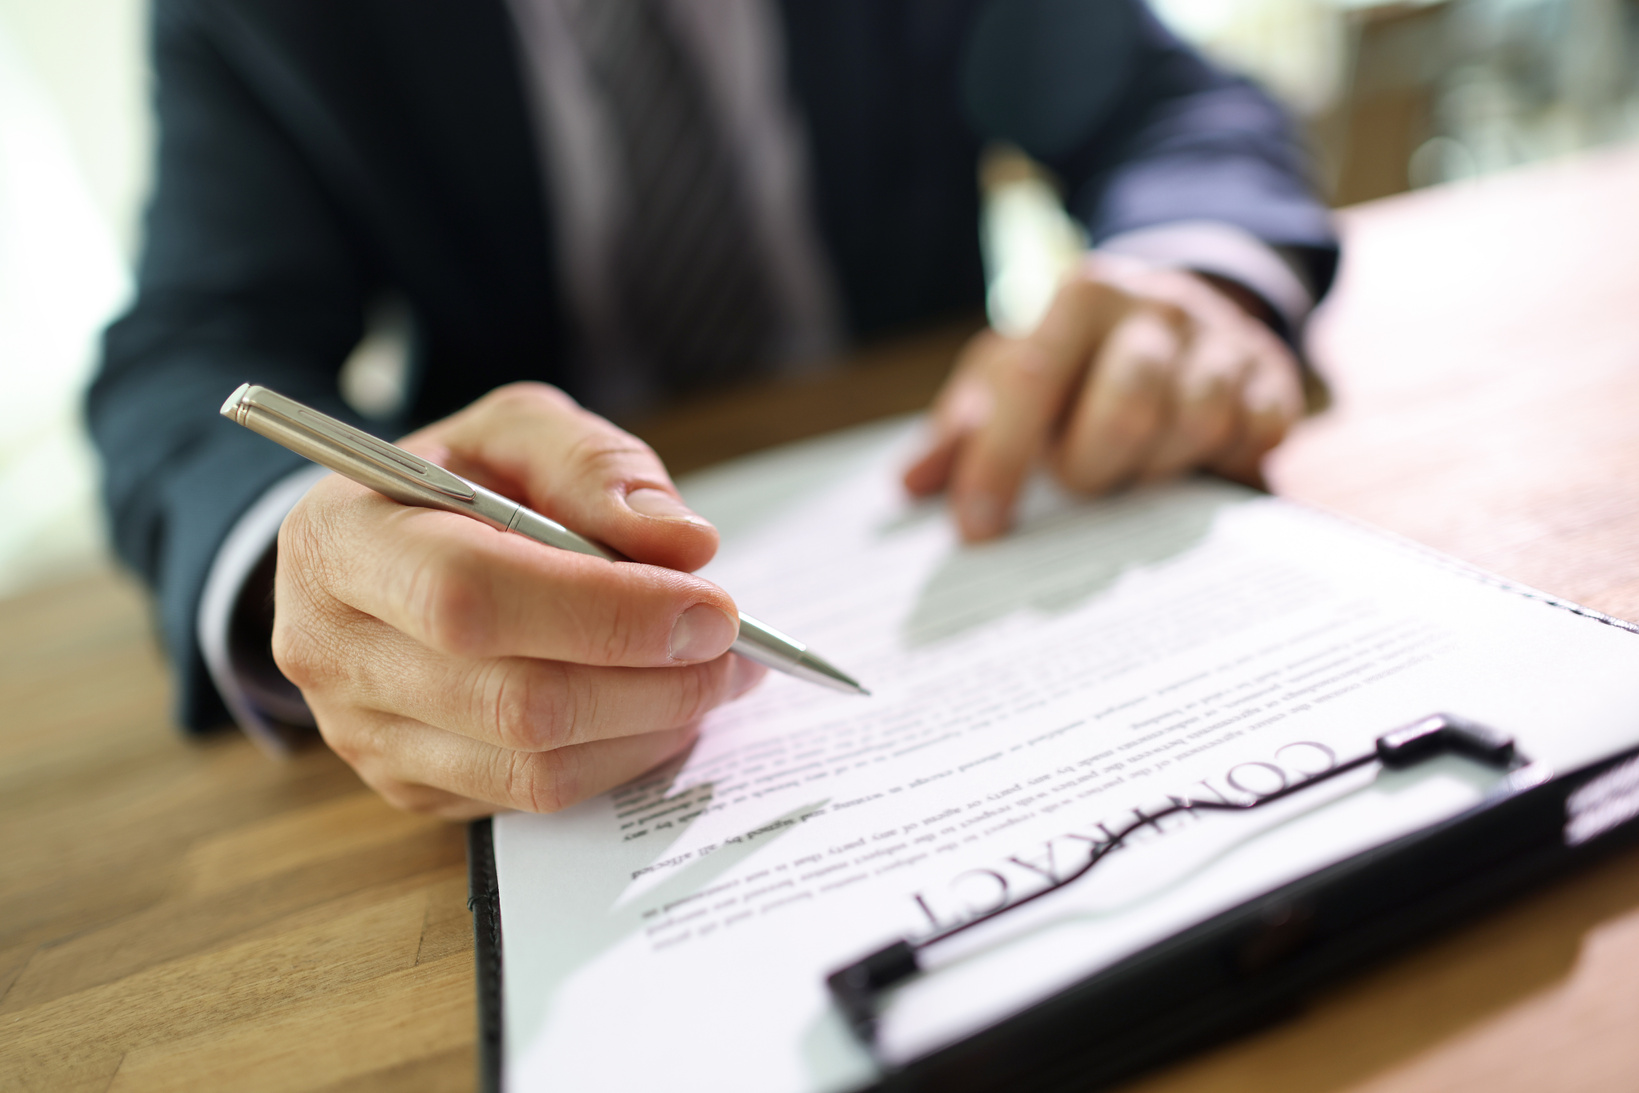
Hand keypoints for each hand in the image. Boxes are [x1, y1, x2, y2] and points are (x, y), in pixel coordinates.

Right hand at [272, 383, 764, 817]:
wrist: (380, 551)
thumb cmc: (456, 481)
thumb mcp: (518, 431)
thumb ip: (595, 469)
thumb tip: (685, 545)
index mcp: (340, 541)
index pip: (472, 597)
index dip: (605, 612)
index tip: (712, 607)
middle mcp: (331, 650)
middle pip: (515, 701)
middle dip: (652, 680)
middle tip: (734, 647)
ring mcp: (364, 735)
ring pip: (534, 768)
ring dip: (651, 727)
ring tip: (714, 676)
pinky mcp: (408, 787)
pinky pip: (534, 800)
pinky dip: (621, 758)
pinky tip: (659, 709)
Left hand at [903, 256, 1304, 539]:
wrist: (1174, 308)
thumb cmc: (1072, 360)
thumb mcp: (1009, 372)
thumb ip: (959, 428)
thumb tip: (911, 485)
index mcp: (1083, 296)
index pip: (1030, 384)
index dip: (999, 464)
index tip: (978, 532)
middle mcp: (1159, 307)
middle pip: (1127, 407)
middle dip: (1091, 469)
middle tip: (1077, 484)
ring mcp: (1224, 341)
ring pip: (1196, 428)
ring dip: (1153, 474)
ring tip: (1131, 474)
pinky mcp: (1274, 382)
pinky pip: (1252, 444)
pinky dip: (1216, 471)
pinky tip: (1189, 470)